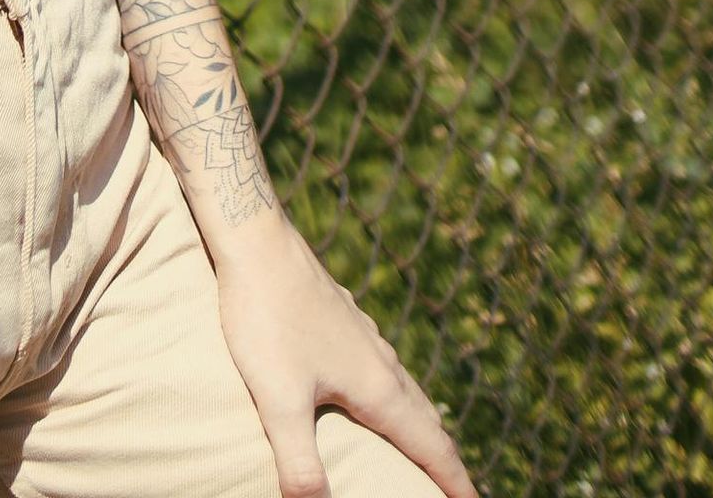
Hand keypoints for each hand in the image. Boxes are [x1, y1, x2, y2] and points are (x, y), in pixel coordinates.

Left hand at [210, 218, 479, 497]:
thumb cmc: (266, 318)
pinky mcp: (341, 316)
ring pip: (405, 388)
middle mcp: (380, 360)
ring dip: (420, 422)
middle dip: (442, 457)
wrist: (255, 240)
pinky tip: (372, 384)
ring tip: (422, 443)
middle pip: (425, 419)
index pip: (431, 447)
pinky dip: (393, 391)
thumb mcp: (278, 398)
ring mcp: (363, 334)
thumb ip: (298, 460)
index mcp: (377, 387)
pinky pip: (381, 365)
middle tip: (457, 486)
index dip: (456, 483)